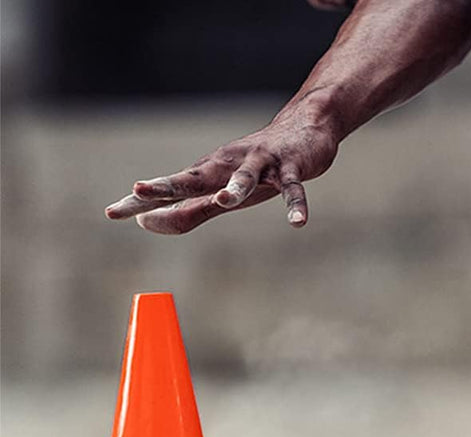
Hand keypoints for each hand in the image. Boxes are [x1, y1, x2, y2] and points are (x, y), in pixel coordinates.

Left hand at [105, 113, 338, 233]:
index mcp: (208, 174)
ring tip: (224, 202)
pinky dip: (295, 204)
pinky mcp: (290, 167)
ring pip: (245, 178)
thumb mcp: (221, 192)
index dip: (142, 200)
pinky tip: (297, 222)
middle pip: (194, 178)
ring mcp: (260, 165)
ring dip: (235, 188)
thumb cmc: (257, 168)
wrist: (304, 128)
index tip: (113, 212)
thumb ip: (188, 211)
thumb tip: (147, 221)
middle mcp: (227, 166)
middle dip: (167, 185)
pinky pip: (292, 188)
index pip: (169, 189)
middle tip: (139, 190)